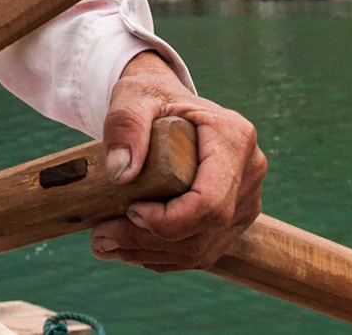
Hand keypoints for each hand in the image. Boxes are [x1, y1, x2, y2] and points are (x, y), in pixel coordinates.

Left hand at [88, 52, 265, 272]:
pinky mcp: (234, 218)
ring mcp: (246, 199)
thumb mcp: (133, 96)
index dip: (170, 220)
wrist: (167, 106)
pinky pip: (202, 251)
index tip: (130, 210)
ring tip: (107, 243)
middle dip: (150, 242)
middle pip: (206, 230)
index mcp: (235, 138)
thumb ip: (125, 124)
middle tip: (101, 236)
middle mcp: (250, 171)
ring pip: (203, 248)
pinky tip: (130, 247)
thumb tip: (121, 175)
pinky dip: (163, 257)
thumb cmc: (151, 97)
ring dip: (151, 254)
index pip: (210, 201)